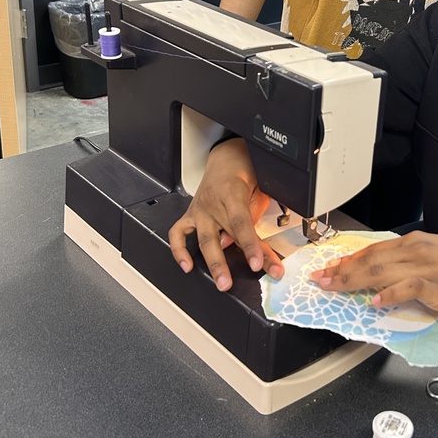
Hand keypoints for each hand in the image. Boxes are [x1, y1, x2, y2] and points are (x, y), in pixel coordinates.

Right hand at [167, 138, 283, 290]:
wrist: (226, 155)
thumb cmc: (246, 170)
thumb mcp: (260, 187)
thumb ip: (255, 214)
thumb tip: (253, 242)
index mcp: (232, 192)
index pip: (242, 224)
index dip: (251, 246)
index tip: (258, 263)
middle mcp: (213, 202)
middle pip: (226, 235)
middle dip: (234, 261)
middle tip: (240, 281)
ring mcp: (199, 209)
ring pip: (203, 239)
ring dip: (213, 263)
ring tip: (222, 282)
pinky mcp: (190, 214)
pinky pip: (178, 233)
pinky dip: (179, 251)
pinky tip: (187, 266)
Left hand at [309, 231, 437, 312]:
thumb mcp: (431, 254)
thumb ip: (405, 261)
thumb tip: (379, 274)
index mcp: (412, 242)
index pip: (372, 250)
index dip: (348, 259)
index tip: (329, 267)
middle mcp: (415, 250)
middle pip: (371, 260)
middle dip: (342, 271)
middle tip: (322, 279)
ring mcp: (425, 267)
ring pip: (382, 270)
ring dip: (355, 280)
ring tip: (336, 287)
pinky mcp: (437, 286)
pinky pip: (408, 287)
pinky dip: (390, 293)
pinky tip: (376, 300)